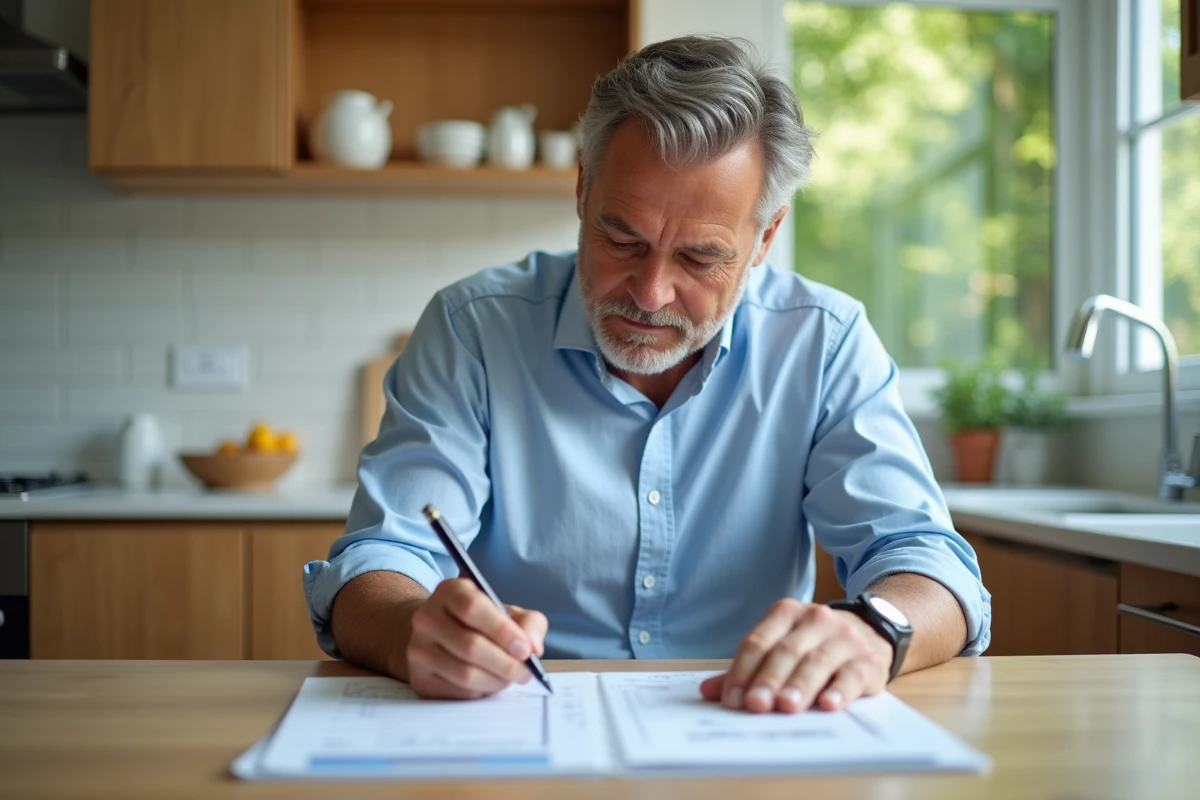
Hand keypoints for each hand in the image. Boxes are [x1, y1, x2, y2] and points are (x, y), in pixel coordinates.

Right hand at [405, 578, 546, 699]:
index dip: (502, 630)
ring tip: (510, 678)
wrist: (438, 636)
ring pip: (464, 673)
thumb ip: (529, 623)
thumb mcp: (506, 612)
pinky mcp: (419, 677)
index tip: (525, 649)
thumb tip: (534, 647)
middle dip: (505, 663)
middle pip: (469, 645)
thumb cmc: (480, 622)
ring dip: (496, 681)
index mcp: (449, 591)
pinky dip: (481, 691)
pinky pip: (457, 691)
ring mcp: (418, 649)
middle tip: (525, 672)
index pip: (472, 608)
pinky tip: (489, 682)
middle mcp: (426, 617)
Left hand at [700, 598, 891, 713]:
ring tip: (786, 706)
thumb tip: (709, 692)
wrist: (872, 633)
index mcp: (786, 613)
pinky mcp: (867, 660)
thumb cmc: (815, 646)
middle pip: (785, 651)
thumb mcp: (782, 647)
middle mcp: (815, 619)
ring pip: (817, 661)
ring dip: (800, 685)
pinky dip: (840, 690)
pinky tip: (828, 704)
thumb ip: (748, 669)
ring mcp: (843, 638)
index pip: (757, 642)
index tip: (732, 700)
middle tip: (755, 704)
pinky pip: (852, 674)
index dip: (742, 671)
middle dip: (768, 679)